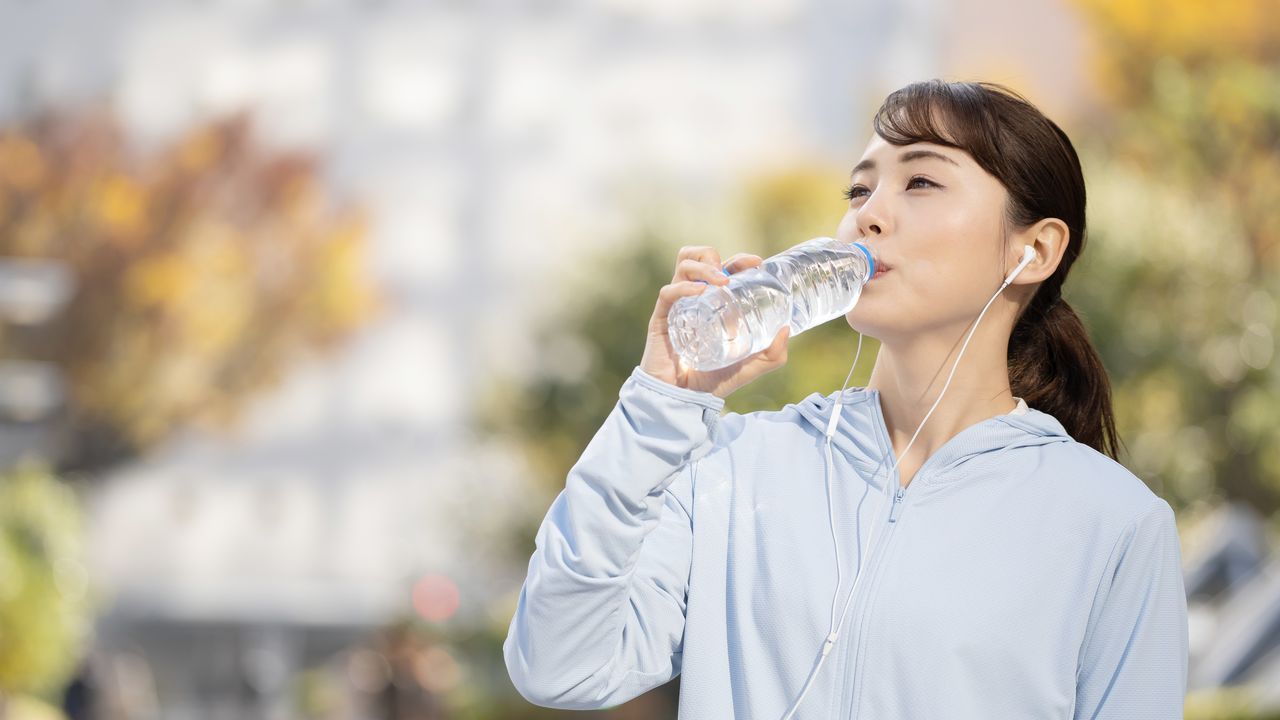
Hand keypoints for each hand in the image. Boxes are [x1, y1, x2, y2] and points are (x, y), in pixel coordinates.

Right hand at [640, 245, 789, 398]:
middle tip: (732, 273)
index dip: (738, 259)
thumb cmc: (713, 381)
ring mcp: (676, 306)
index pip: (721, 266)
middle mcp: (692, 298)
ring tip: (720, 281)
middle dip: (713, 255)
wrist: (684, 400)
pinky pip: (668, 293)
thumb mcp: (750, 367)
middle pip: (696, 257)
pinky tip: (700, 292)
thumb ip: (773, 354)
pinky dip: (684, 287)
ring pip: (683, 266)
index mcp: (711, 302)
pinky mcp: (661, 318)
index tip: (756, 263)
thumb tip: (787, 328)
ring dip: (703, 267)